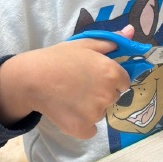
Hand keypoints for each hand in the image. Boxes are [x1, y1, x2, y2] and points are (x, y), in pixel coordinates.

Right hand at [0, 25, 134, 137]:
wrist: (31, 78)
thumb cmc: (58, 58)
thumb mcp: (85, 43)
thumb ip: (112, 41)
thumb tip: (131, 31)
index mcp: (112, 73)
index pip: (124, 81)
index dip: (110, 79)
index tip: (94, 76)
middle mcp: (108, 95)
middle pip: (112, 97)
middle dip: (101, 92)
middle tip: (80, 85)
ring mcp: (96, 114)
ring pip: (100, 113)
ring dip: (91, 108)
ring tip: (70, 97)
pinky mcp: (82, 129)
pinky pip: (91, 130)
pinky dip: (82, 124)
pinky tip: (69, 112)